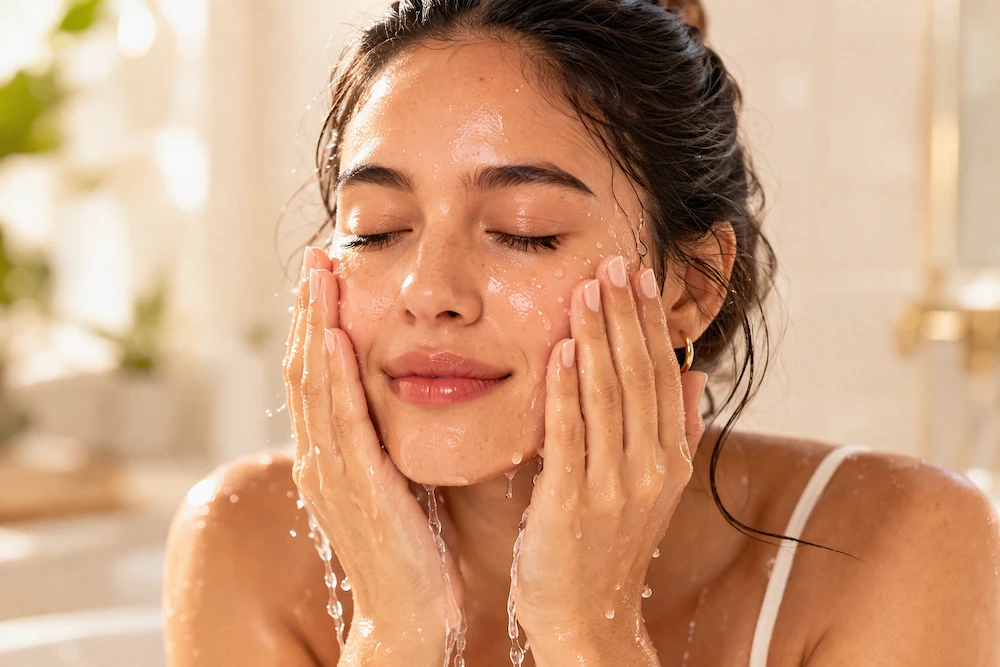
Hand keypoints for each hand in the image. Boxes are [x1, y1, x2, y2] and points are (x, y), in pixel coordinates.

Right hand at [283, 246, 464, 657]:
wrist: (410, 613)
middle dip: (309, 312)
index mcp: (327, 458)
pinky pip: (343, 422)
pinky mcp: (358, 487)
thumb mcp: (390, 483)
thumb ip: (383, 442)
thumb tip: (398, 398)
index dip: (317, 326)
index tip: (326, 280)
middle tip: (316, 259)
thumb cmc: (409, 549)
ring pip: (315, 386)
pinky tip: (337, 339)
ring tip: (321, 277)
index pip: (314, 378)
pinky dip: (336, 377)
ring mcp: (331, 474)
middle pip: (305, 371)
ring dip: (317, 327)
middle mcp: (319, 460)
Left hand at [511, 254, 708, 662]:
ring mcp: (613, 487)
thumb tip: (692, 372)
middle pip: (639, 376)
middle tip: (615, 262)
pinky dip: (567, 390)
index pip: (661, 375)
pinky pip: (570, 435)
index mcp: (669, 459)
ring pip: (608, 396)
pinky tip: (562, 350)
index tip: (641, 275)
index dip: (651, 322)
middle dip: (626, 316)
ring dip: (598, 338)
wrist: (588, 620)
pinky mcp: (572, 503)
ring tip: (588, 288)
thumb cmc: (611, 548)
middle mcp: (649, 468)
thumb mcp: (655, 487)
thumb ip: (674, 428)